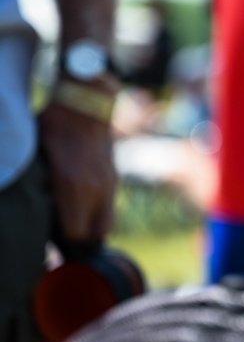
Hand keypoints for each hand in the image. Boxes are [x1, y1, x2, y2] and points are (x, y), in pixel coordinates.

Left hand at [37, 103, 116, 249]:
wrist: (87, 100)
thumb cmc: (56, 125)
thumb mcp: (38, 156)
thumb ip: (39, 188)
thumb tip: (32, 210)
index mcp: (73, 185)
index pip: (75, 234)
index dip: (62, 241)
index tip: (51, 239)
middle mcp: (97, 188)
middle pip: (97, 234)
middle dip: (82, 239)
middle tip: (63, 236)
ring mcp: (109, 181)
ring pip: (107, 221)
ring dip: (91, 224)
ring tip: (71, 220)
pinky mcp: (114, 174)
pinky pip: (109, 204)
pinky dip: (97, 209)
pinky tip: (81, 200)